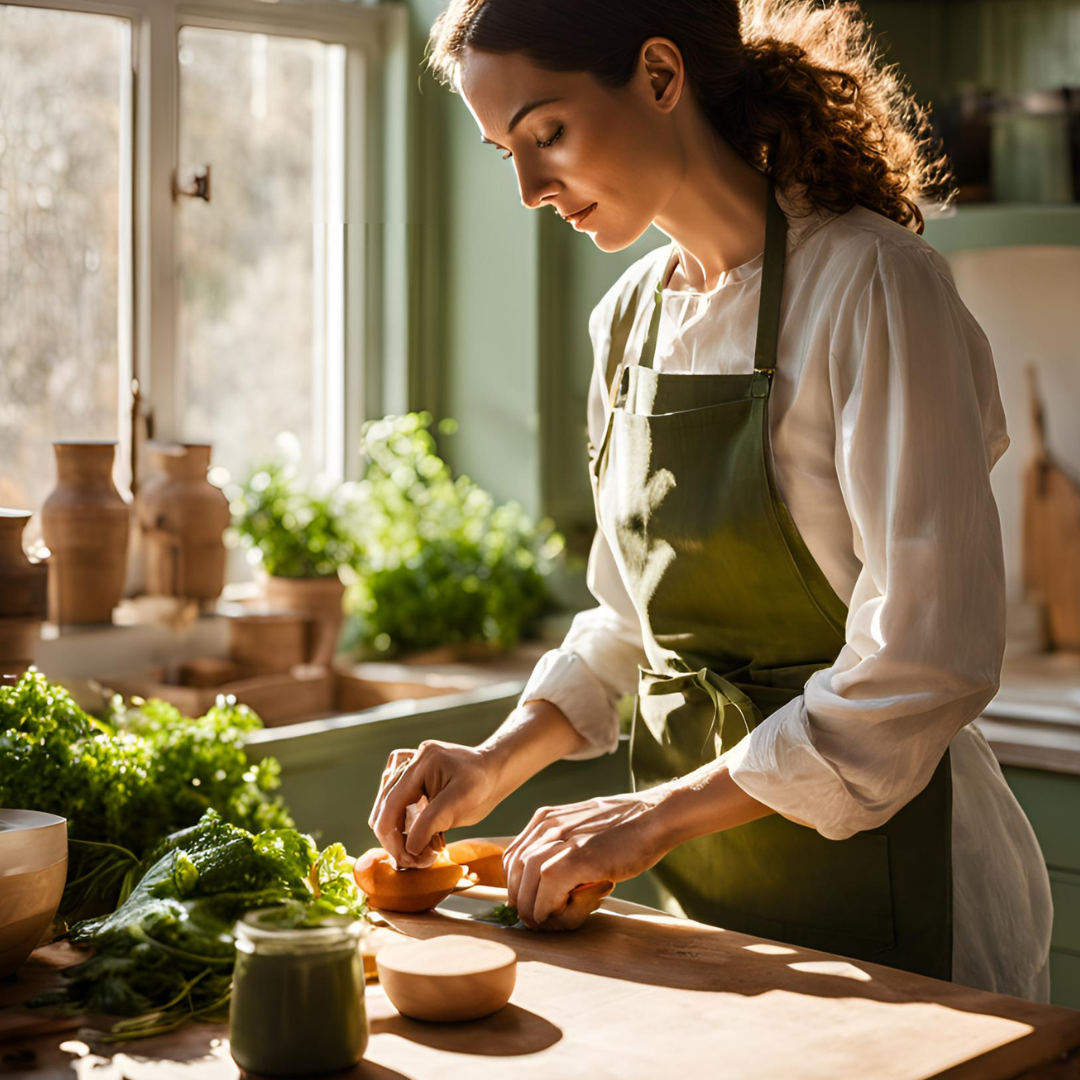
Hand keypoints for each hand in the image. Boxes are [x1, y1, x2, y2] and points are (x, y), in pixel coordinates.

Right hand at [367, 741, 502, 868]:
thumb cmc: (481, 784)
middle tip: (415, 861)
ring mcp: (406, 769)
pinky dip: (400, 824)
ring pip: (385, 808)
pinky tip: (415, 837)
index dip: (393, 837)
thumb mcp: (461, 802)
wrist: (492, 773)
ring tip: (418, 854)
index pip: (391, 803)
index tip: (407, 860)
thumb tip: (409, 849)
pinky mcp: (409, 780)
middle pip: (384, 807)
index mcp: (421, 762)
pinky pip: (394, 803)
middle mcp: (409, 761)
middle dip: (394, 839)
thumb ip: (432, 822)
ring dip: (396, 835)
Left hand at [503, 790, 672, 930]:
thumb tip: (550, 887)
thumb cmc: (626, 830)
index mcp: (545, 819)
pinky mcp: (577, 857)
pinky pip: (547, 892)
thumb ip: (564, 850)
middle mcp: (547, 826)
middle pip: (514, 874)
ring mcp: (560, 840)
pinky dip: (551, 910)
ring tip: (560, 919)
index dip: (518, 888)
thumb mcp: (584, 832)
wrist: (655, 817)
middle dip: (524, 903)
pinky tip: (570, 912)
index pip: (512, 859)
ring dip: (537, 911)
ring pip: (526, 885)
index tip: (534, 904)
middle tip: (546, 920)